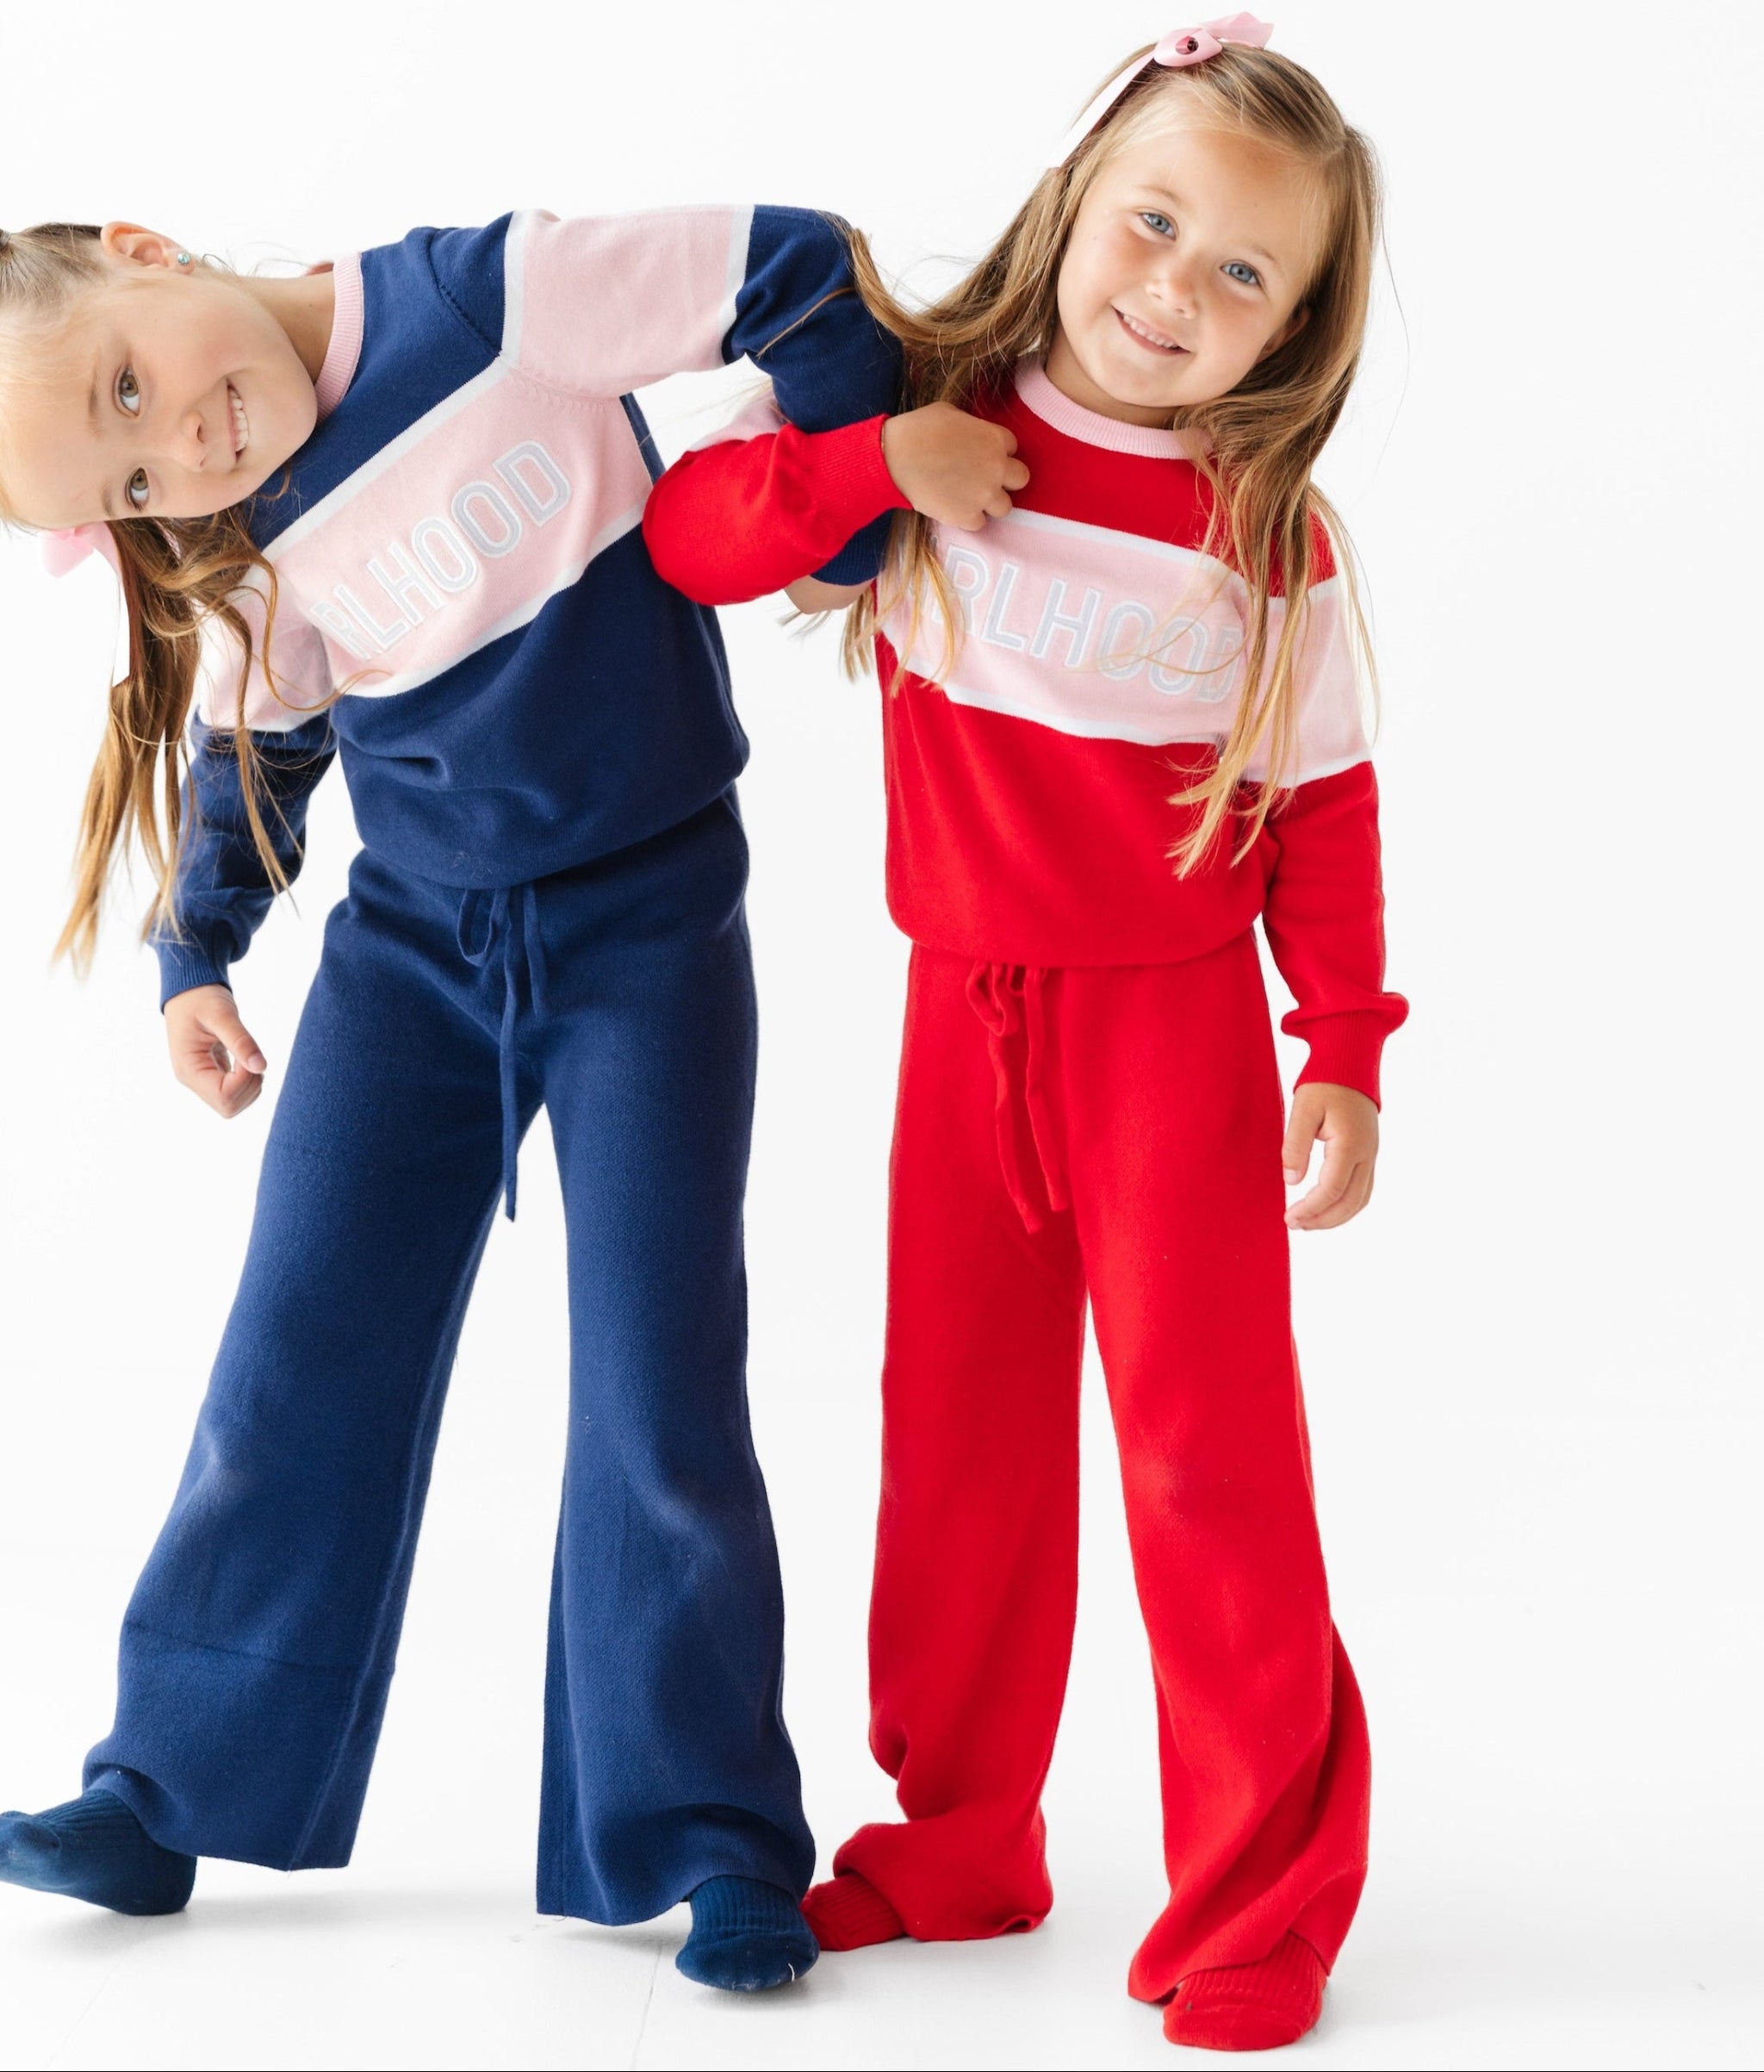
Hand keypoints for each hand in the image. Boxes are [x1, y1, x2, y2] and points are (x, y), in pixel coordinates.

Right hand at [165, 984, 267, 1118]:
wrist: (189, 991)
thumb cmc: (201, 998)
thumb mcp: (222, 1014)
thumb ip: (241, 1041)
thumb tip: (261, 1067)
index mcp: (189, 1068)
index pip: (223, 1097)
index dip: (244, 1079)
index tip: (247, 1053)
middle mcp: (193, 1079)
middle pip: (229, 1107)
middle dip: (250, 1084)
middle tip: (250, 1054)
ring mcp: (202, 1079)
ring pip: (235, 1104)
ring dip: (252, 1082)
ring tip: (246, 1052)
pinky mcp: (213, 1075)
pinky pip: (236, 1092)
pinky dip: (250, 1079)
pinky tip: (244, 1056)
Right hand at [881, 403, 1029, 532]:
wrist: (895, 458)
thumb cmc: (918, 429)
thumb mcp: (951, 413)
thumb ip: (972, 427)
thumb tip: (972, 434)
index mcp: (995, 438)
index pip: (1012, 447)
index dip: (996, 450)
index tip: (980, 454)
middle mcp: (996, 467)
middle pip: (1021, 479)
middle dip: (1005, 479)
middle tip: (984, 478)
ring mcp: (984, 495)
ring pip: (1005, 507)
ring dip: (990, 503)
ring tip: (969, 497)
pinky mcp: (967, 516)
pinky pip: (979, 524)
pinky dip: (968, 518)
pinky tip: (953, 507)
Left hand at [1282, 1082, 1377, 1230]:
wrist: (1350, 1066)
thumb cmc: (1324, 1085)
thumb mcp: (1302, 1110)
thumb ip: (1295, 1145)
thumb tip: (1291, 1181)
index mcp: (1350, 1144)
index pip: (1332, 1189)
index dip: (1311, 1208)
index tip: (1289, 1216)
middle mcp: (1367, 1154)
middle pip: (1350, 1202)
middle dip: (1322, 1219)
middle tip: (1294, 1224)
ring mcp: (1371, 1156)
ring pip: (1359, 1200)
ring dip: (1335, 1217)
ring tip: (1307, 1223)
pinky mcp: (1369, 1155)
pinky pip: (1363, 1190)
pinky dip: (1345, 1206)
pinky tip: (1325, 1209)